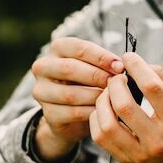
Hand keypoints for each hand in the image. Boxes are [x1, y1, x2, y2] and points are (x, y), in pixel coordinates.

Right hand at [31, 37, 123, 162]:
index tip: (120, 66)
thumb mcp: (96, 68)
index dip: (101, 57)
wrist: (74, 114)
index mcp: (58, 48)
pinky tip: (104, 112)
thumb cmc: (89, 83)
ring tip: (112, 98)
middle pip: (70, 68)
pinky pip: (72, 113)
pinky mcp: (47, 113)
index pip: (78, 48)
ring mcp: (42, 91)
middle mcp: (43, 67)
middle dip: (97, 76)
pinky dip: (91, 112)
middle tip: (116, 83)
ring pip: (70, 94)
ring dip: (95, 96)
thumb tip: (120, 67)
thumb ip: (105, 64)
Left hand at [89, 52, 162, 162]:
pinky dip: (98, 118)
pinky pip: (101, 138)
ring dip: (103, 101)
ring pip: (107, 124)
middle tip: (117, 78)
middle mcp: (158, 139)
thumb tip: (141, 65)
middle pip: (124, 105)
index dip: (136, 67)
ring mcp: (141, 153)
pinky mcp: (128, 161)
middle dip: (115, 84)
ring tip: (109, 94)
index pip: (151, 87)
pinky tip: (106, 111)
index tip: (129, 58)